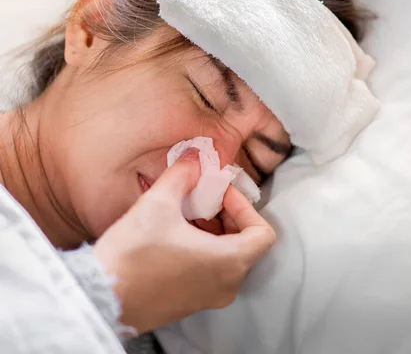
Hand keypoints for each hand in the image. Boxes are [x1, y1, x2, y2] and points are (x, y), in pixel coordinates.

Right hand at [94, 148, 275, 333]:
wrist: (98, 297)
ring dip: (215, 231)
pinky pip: (212, 271)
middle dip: (228, 215)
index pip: (262, 232)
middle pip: (247, 243)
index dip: (245, 207)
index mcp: (230, 262)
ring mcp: (210, 297)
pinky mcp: (192, 302)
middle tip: (204, 199)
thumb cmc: (132, 256)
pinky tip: (176, 233)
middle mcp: (227, 284)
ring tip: (187, 213)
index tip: (220, 195)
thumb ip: (182, 175)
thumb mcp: (158, 204)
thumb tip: (194, 158)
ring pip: (229, 257)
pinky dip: (204, 249)